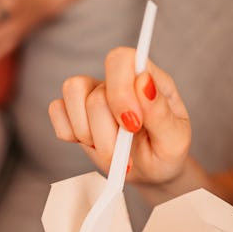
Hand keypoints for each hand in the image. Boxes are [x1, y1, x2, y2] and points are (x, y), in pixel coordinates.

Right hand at [48, 47, 192, 186]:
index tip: (132, 125)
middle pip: (95, 93)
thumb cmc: (166, 152)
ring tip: (110, 151)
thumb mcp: (175, 139)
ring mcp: (95, 95)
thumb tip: (143, 83)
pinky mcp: (76, 112)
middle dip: (106, 133)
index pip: (122, 59)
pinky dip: (69, 132)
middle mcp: (119, 82)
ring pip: (72, 96)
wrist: (153, 172)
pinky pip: (57, 110)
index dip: (120, 92)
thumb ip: (160, 112)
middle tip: (125, 154)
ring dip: (88, 134)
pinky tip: (91, 144)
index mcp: (148, 79)